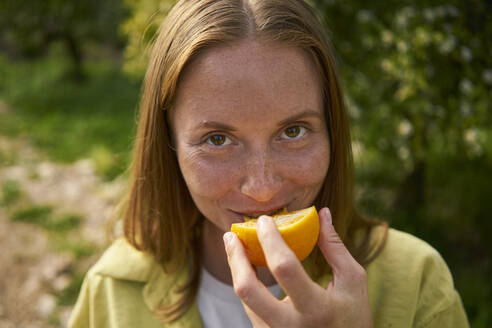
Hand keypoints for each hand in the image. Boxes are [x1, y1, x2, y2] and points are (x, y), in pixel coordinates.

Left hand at [223, 207, 372, 327]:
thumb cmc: (353, 316)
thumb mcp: (352, 281)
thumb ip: (335, 247)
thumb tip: (321, 213)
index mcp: (316, 308)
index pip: (285, 268)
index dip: (270, 240)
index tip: (264, 220)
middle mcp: (290, 326)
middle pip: (248, 289)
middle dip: (235, 257)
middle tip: (231, 234)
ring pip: (244, 300)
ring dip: (235, 268)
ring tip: (234, 245)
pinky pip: (249, 308)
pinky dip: (245, 283)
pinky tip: (245, 265)